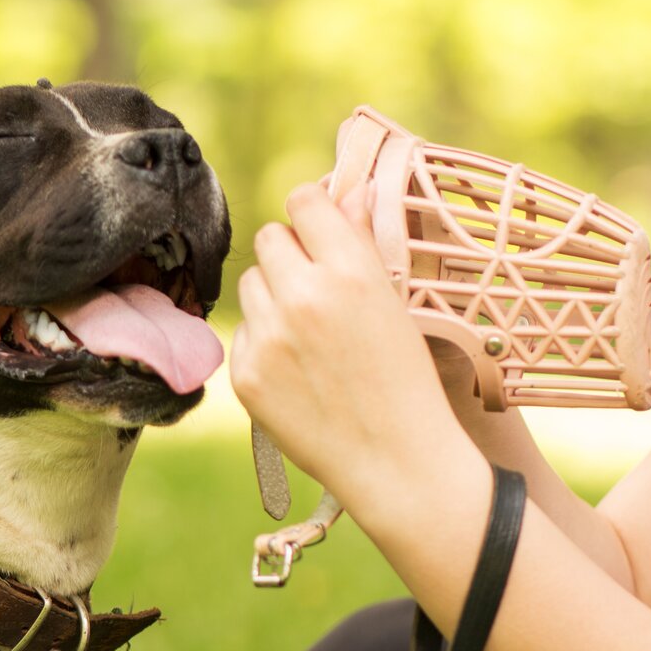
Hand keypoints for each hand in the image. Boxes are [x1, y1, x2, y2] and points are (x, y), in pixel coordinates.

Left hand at [230, 182, 466, 508]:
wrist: (396, 460)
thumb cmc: (406, 376)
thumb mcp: (393, 300)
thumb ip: (360, 241)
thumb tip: (346, 190)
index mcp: (350, 270)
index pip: (303, 201)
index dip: (313, 211)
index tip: (321, 229)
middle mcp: (304, 296)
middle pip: (269, 237)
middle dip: (291, 253)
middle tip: (317, 286)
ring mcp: (270, 337)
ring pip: (252, 282)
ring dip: (273, 294)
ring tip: (309, 331)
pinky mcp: (247, 374)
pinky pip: (245, 330)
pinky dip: (266, 341)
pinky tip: (298, 368)